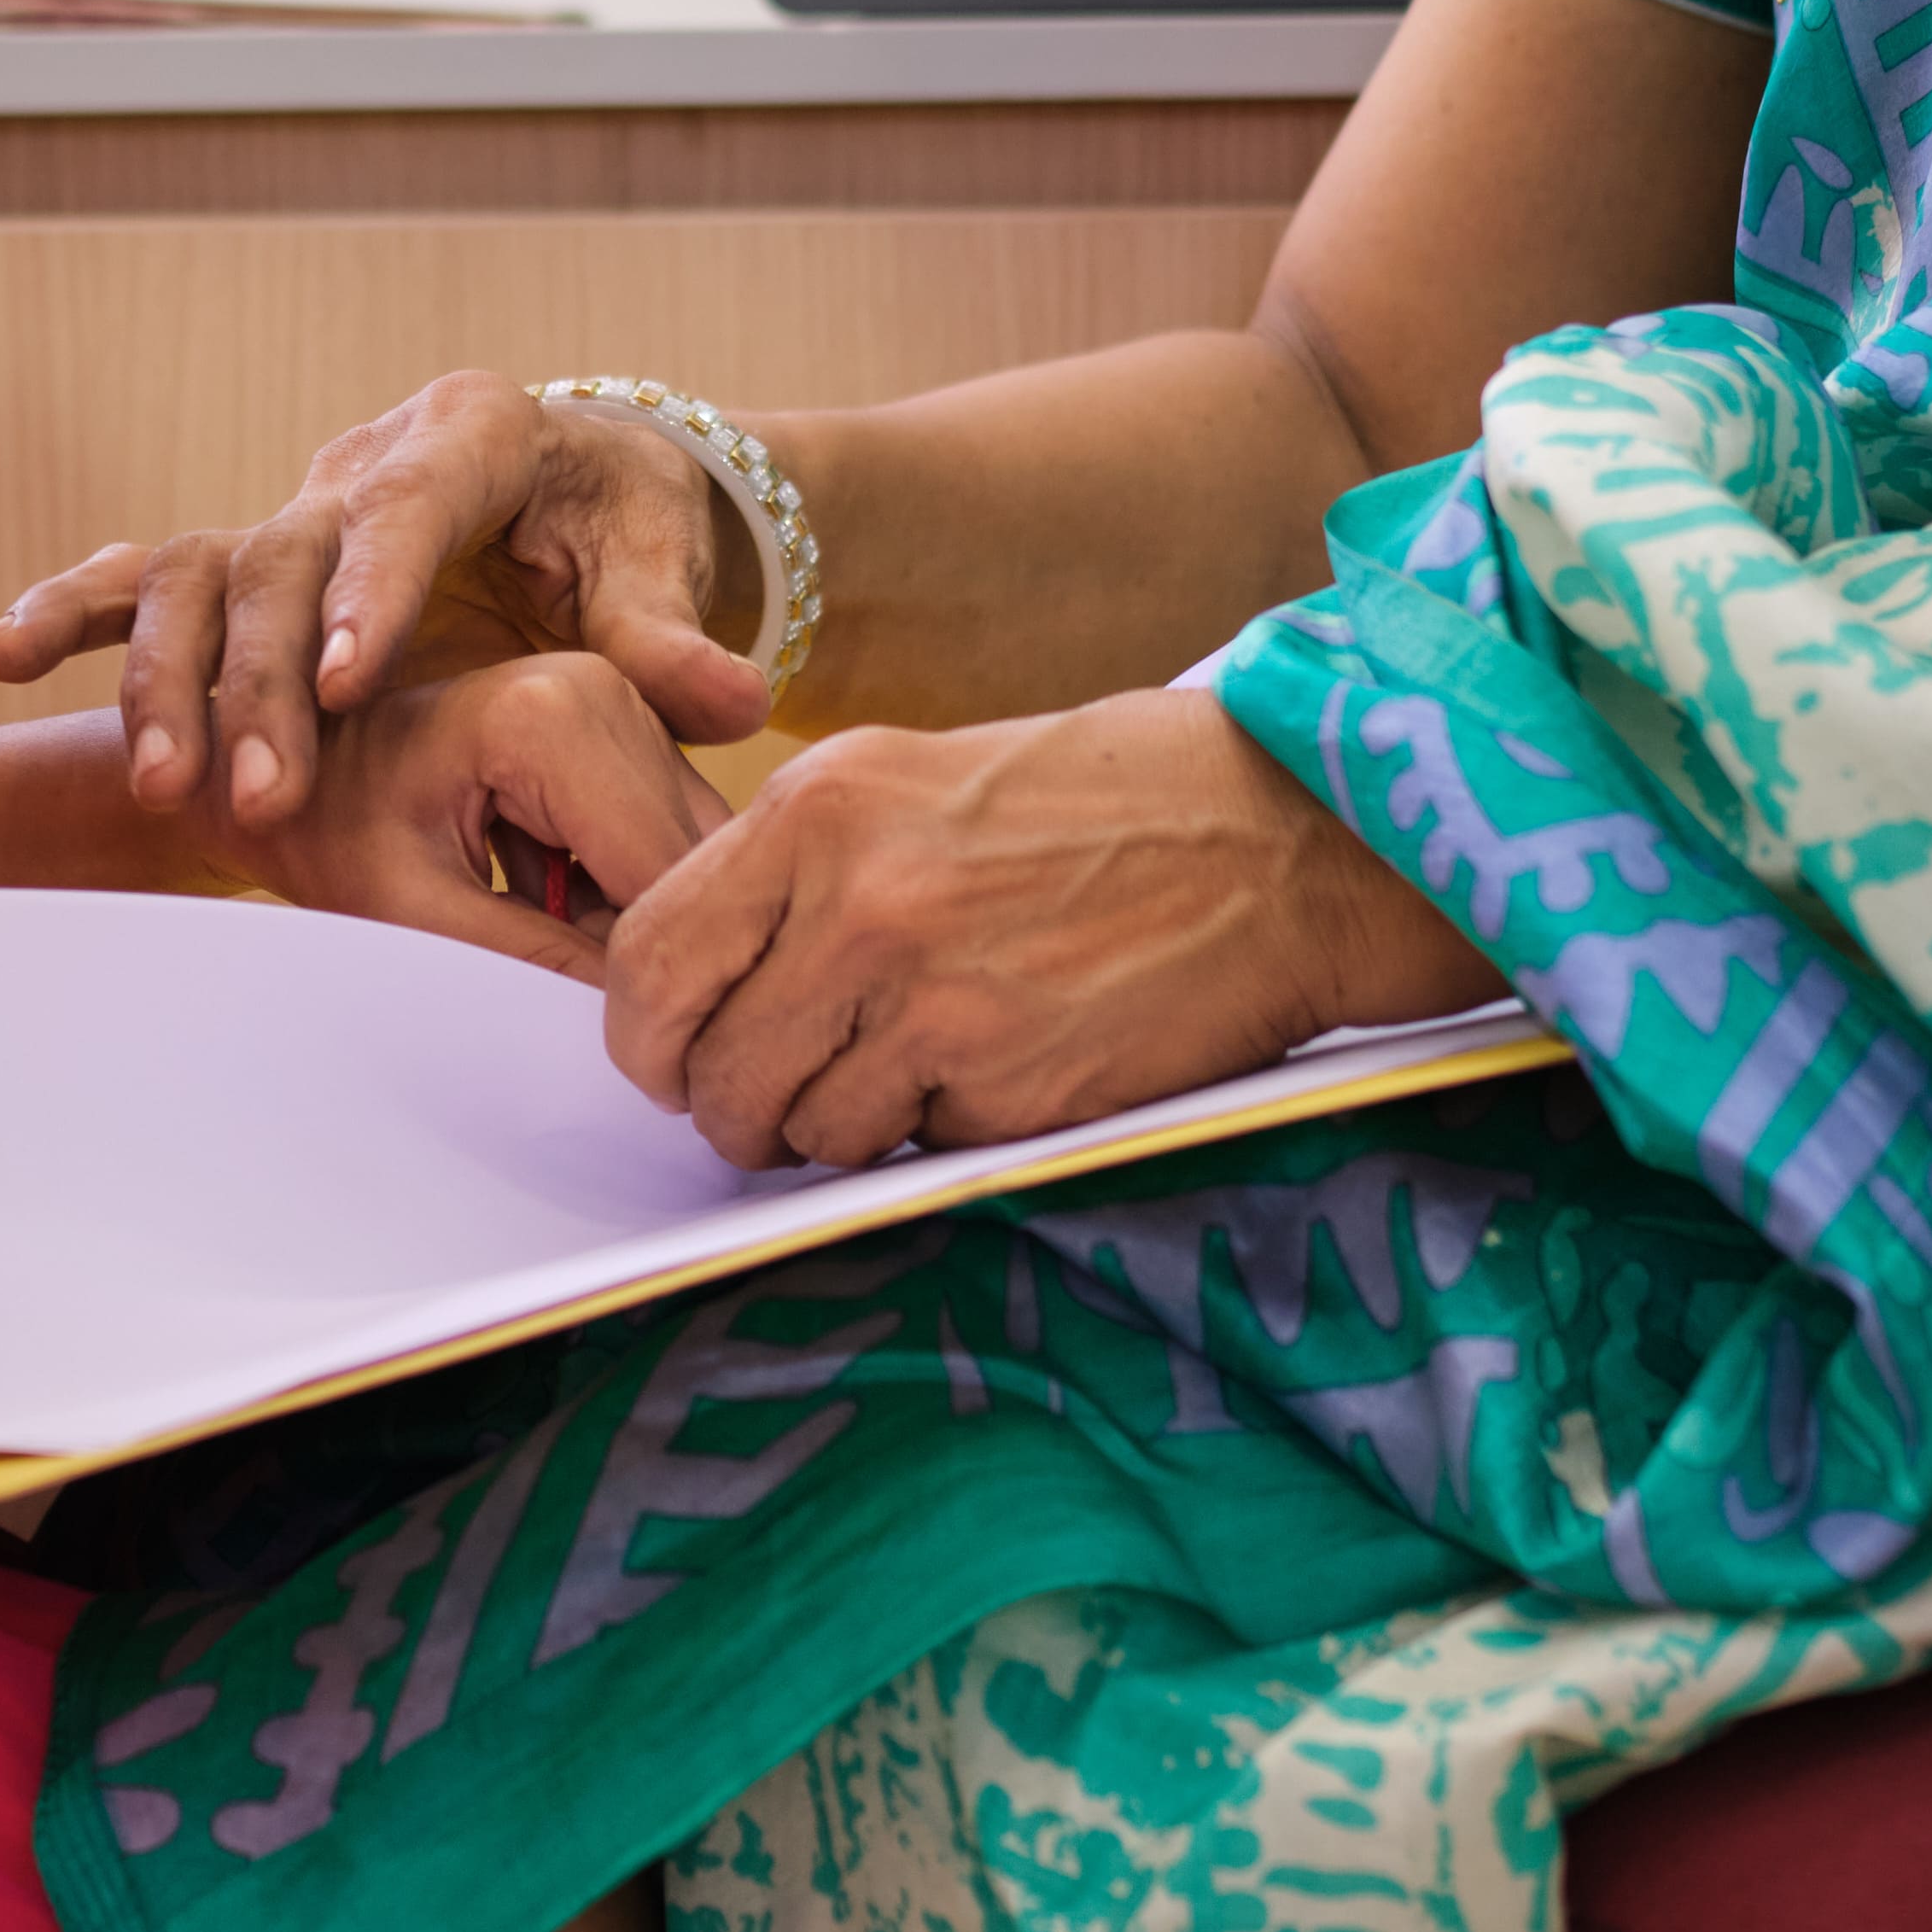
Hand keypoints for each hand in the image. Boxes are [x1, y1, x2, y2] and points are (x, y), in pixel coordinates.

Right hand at [0, 371, 769, 839]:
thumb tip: (738, 707)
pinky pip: (143, 572)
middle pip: (290, 558)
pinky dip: (73, 609)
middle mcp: (364, 458)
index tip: (347, 681)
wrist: (574, 495)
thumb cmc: (623, 528)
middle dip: (267, 679)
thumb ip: (678, 638)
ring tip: (164, 788)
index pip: (410, 510)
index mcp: (473, 434)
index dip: (372, 592)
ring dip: (173, 679)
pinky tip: (2, 658)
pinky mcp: (249, 550)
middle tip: (264, 797)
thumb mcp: (659, 566)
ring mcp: (294, 503)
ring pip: (204, 577)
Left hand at [200, 652, 734, 982]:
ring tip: (544, 943)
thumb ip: (535, 964)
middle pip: (691, 862)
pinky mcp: (627, 731)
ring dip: (639, 924)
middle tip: (564, 992)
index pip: (663, 877)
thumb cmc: (329, 831)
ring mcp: (624, 703)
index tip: (596, 1034)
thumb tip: (647, 1029)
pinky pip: (670, 841)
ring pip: (693, 857)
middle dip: (648, 946)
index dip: (645, 973)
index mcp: (551, 715)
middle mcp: (607, 688)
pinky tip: (558, 913)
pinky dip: (627, 898)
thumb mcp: (415, 915)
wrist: (292, 767)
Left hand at [600, 693, 1500, 1170]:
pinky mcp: (1010, 1089)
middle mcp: (859, 904)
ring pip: (806, 1135)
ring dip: (841, 1130)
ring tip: (917, 1067)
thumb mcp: (918, 779)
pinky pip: (911, 1152)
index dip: (650, 1037)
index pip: (650, 961)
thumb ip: (801, 872)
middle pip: (715, 1075)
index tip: (678, 1058)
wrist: (1282, 839)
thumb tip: (709, 983)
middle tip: (789, 1094)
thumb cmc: (1105, 800)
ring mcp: (935, 1004)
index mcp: (818, 810)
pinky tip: (998, 1066)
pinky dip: (937, 1134)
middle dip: (739, 1109)